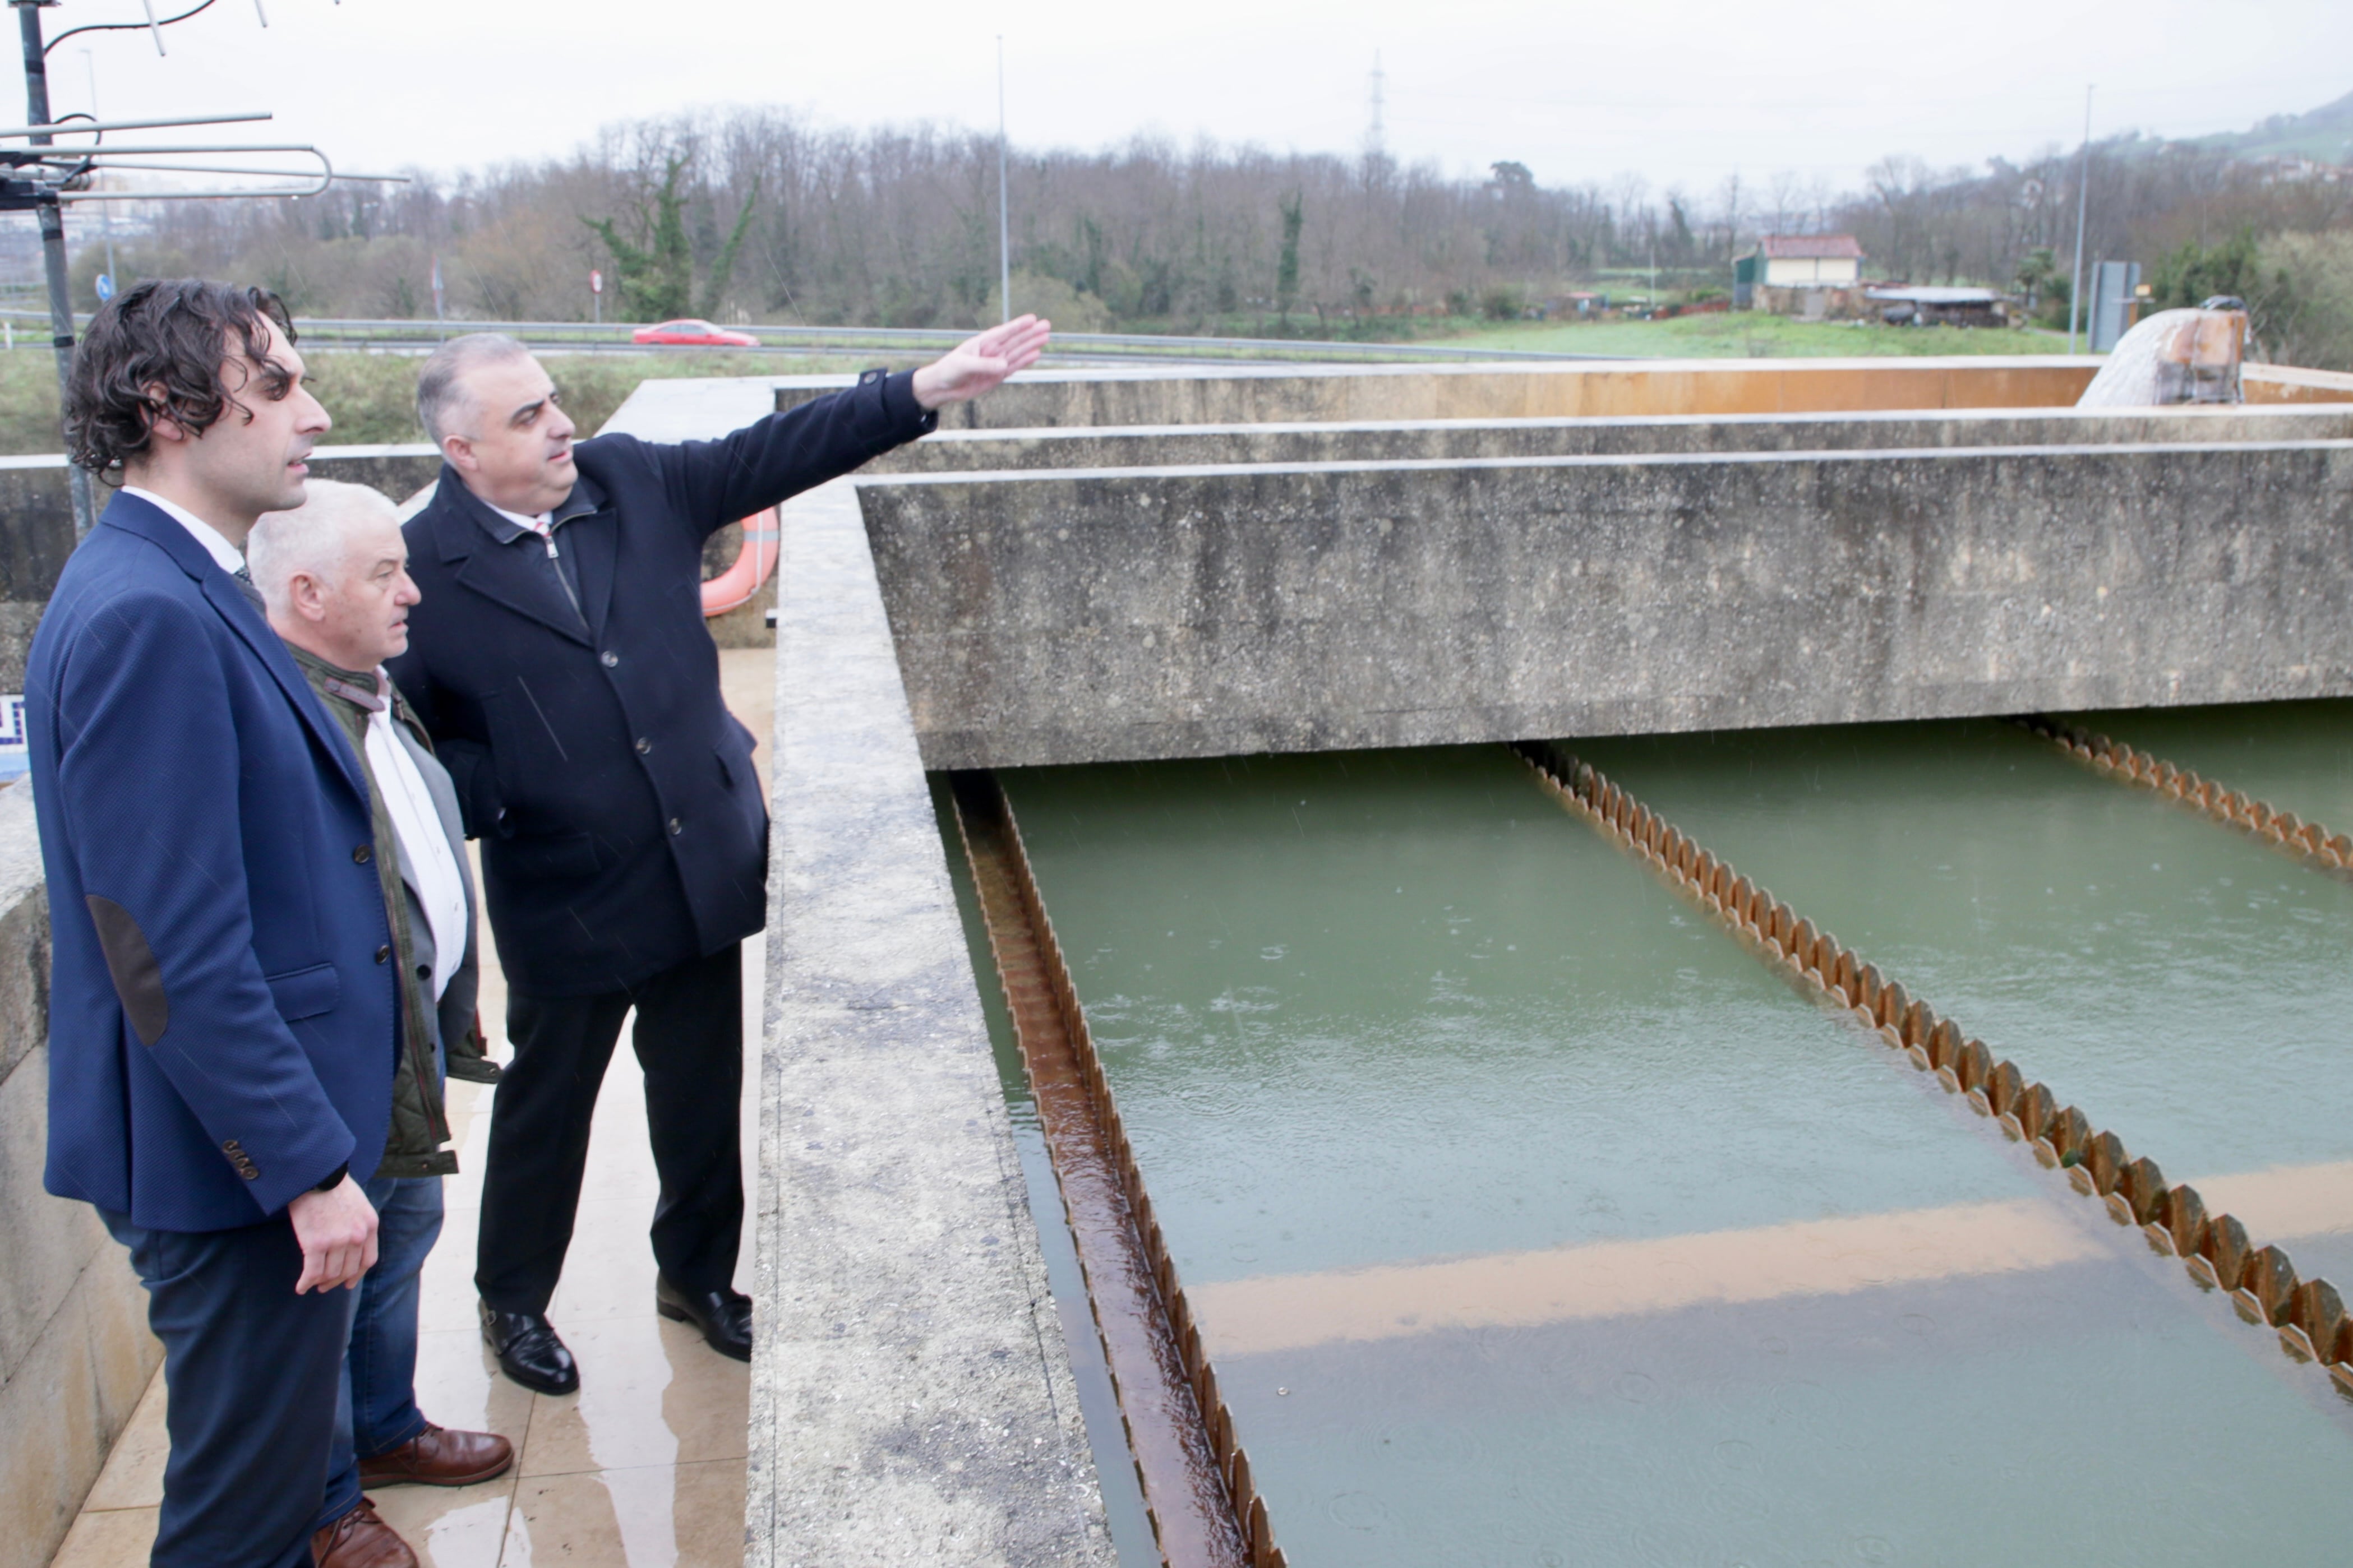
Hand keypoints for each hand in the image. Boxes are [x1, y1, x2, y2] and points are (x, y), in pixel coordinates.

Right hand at [288, 1175, 378, 1293]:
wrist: (316, 1173)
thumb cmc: (332, 1185)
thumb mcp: (357, 1203)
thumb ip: (358, 1224)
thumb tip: (350, 1245)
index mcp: (370, 1225)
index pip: (367, 1260)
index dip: (357, 1274)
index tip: (348, 1282)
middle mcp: (358, 1236)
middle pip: (349, 1270)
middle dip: (336, 1281)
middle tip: (325, 1286)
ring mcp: (338, 1241)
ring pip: (330, 1274)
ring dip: (321, 1282)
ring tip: (313, 1284)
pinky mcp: (317, 1244)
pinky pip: (313, 1272)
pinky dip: (306, 1283)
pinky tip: (301, 1287)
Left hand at [910, 315, 1051, 408]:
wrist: (943, 388)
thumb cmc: (949, 370)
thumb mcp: (964, 365)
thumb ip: (984, 365)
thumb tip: (1004, 365)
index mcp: (982, 342)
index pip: (1003, 332)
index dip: (1018, 325)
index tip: (1032, 319)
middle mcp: (991, 351)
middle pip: (1015, 340)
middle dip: (1030, 333)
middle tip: (1047, 325)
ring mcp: (995, 363)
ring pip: (1017, 353)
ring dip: (1031, 345)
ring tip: (1046, 337)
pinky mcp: (996, 376)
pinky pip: (1014, 367)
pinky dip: (1025, 361)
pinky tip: (1036, 354)